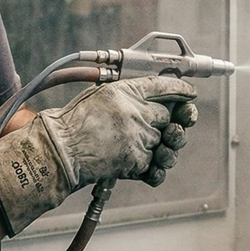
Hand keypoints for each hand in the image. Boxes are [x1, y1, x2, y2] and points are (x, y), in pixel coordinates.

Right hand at [0, 76, 198, 234]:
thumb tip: (150, 93)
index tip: (190, 92)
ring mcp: (138, 138)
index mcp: (126, 91)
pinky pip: (153, 163)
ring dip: (154, 145)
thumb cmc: (73, 123)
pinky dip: (147, 165)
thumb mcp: (100, 94)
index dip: (181, 89)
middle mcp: (136, 112)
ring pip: (162, 141)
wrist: (59, 151)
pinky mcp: (136, 161)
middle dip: (164, 122)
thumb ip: (128, 93)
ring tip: (137, 145)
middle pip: (168, 116)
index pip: (164, 85)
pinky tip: (135, 161)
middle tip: (152, 126)